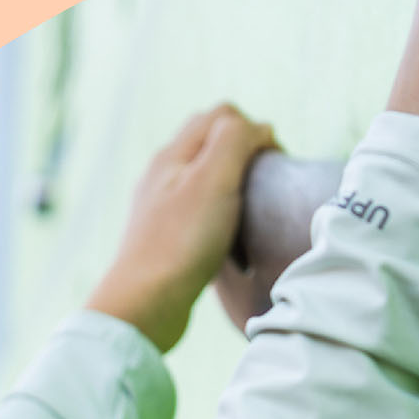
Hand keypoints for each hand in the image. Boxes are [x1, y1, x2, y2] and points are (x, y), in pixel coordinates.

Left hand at [86, 103, 278, 352]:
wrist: (146, 303)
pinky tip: (227, 235)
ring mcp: (161, 207)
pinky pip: (198, 209)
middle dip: (243, 149)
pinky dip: (219, 210)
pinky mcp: (165, 238)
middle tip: (264, 181)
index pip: (221, 116)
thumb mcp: (215, 178)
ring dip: (231, 181)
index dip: (254, 129)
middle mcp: (162, 175)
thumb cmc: (182, 241)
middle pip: (209, 140)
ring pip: (203, 176)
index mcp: (172, 154)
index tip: (272, 165)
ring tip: (249, 207)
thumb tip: (259, 128)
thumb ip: (236, 140)